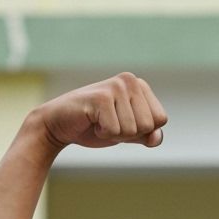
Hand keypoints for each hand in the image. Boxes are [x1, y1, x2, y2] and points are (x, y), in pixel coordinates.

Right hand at [30, 73, 166, 150]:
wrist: (57, 126)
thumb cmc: (92, 127)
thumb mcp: (125, 133)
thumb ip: (145, 135)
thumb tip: (156, 138)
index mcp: (139, 85)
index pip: (161, 119)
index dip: (141, 131)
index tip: (120, 123)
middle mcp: (130, 80)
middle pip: (149, 125)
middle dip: (128, 134)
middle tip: (108, 124)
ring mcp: (116, 87)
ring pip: (132, 130)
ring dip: (114, 134)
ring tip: (98, 122)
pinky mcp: (101, 97)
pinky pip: (115, 130)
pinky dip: (103, 134)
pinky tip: (91, 122)